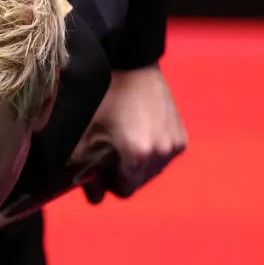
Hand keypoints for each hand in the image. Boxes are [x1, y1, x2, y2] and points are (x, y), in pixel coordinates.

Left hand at [73, 64, 186, 202]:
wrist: (130, 64)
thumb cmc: (101, 99)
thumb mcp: (82, 137)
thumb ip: (82, 173)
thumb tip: (95, 200)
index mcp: (138, 156)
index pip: (124, 191)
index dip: (107, 183)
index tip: (98, 169)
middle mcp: (162, 153)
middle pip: (139, 183)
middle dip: (122, 174)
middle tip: (107, 153)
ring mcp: (174, 144)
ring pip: (152, 171)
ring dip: (137, 164)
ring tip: (122, 141)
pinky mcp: (182, 135)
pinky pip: (164, 156)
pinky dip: (151, 151)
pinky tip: (137, 132)